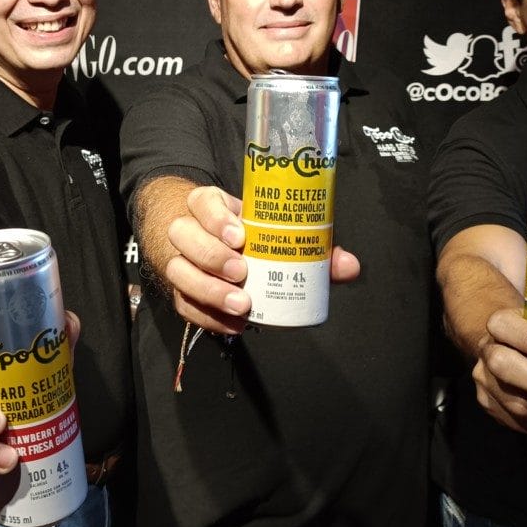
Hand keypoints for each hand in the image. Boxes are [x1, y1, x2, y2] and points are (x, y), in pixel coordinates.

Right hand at [165, 185, 358, 333]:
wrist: (213, 246)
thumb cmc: (249, 235)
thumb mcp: (273, 229)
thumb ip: (312, 246)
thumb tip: (349, 266)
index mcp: (210, 206)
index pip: (203, 202)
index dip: (216, 218)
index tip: (240, 236)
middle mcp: (188, 228)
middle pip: (183, 235)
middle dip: (212, 256)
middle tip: (242, 272)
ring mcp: (179, 259)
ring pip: (177, 271)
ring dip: (208, 289)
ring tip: (241, 304)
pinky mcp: (180, 290)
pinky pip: (184, 304)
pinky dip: (209, 317)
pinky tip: (234, 325)